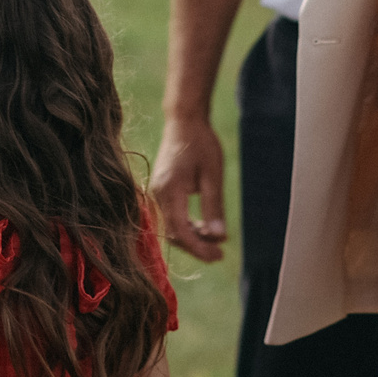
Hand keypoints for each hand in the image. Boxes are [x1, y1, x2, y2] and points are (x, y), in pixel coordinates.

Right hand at [149, 112, 228, 261]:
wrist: (183, 120)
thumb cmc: (200, 143)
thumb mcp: (212, 175)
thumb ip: (213, 207)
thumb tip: (219, 237)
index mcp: (170, 190)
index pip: (181, 231)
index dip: (199, 248)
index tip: (218, 256)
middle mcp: (158, 194)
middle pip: (174, 234)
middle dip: (196, 247)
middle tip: (219, 254)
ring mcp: (157, 192)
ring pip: (172, 227)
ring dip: (192, 238)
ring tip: (215, 242)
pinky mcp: (161, 190)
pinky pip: (172, 216)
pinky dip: (187, 226)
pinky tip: (204, 228)